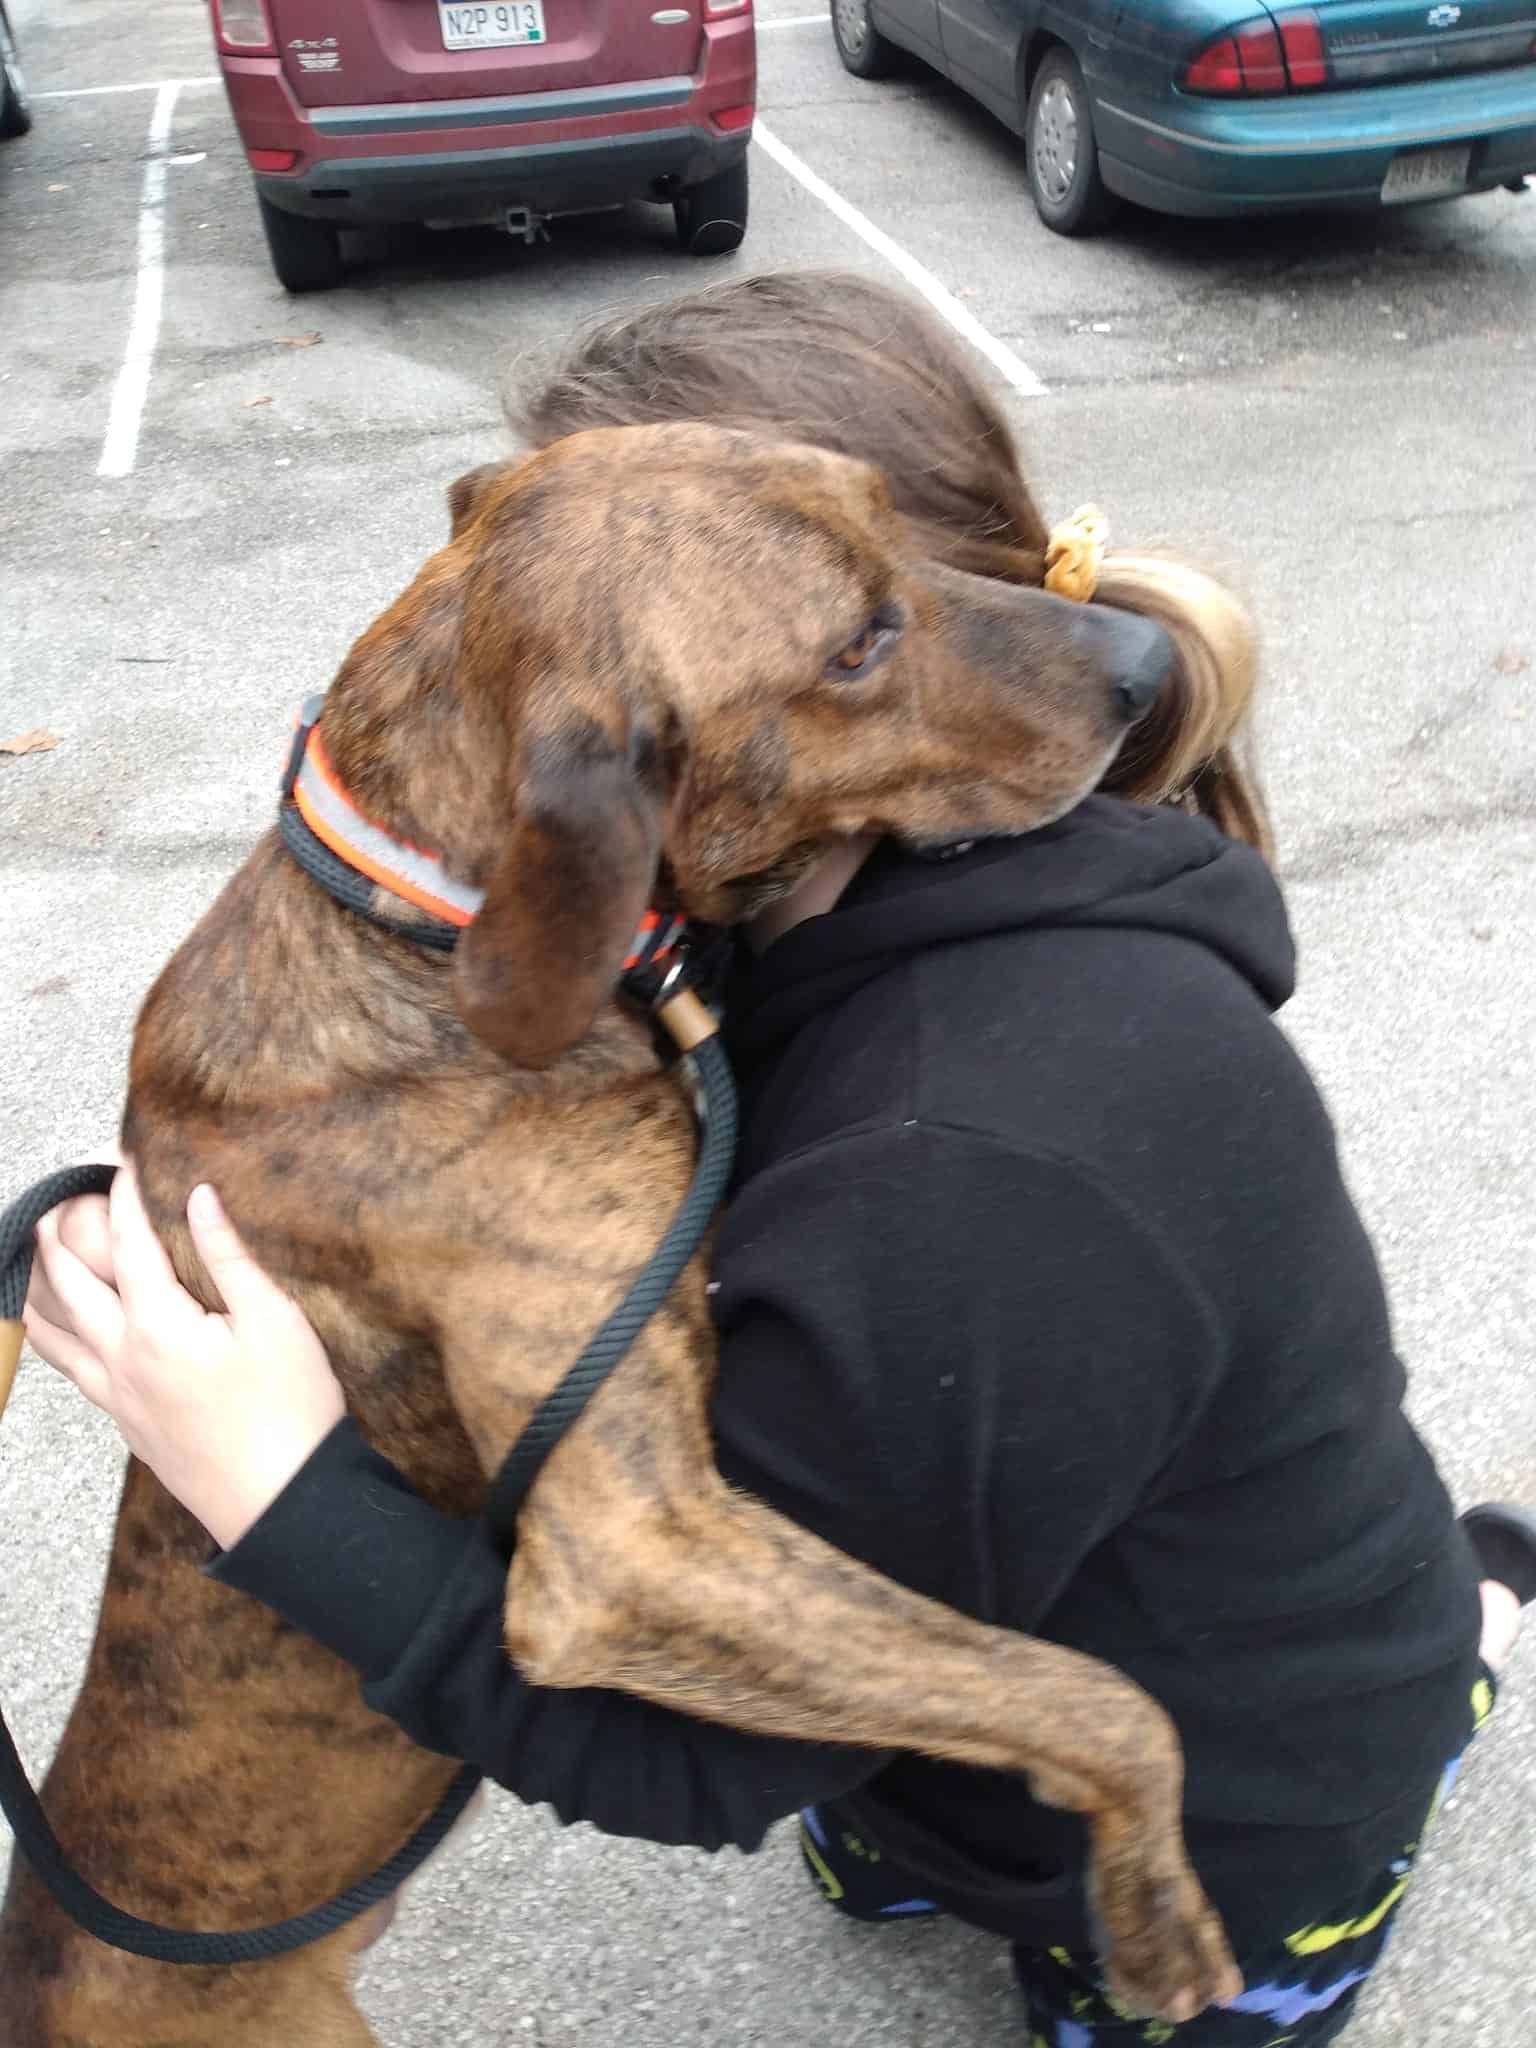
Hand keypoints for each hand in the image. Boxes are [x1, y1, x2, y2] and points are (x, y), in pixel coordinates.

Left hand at [23, 1168, 345, 1549]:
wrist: (281, 1502)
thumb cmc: (290, 1408)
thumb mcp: (274, 1321)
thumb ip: (229, 1256)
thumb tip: (200, 1197)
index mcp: (159, 1325)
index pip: (129, 1242)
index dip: (123, 1196)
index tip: (122, 1162)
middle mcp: (122, 1357)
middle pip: (70, 1284)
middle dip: (61, 1236)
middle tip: (59, 1202)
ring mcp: (117, 1395)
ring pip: (54, 1334)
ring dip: (41, 1289)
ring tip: (36, 1259)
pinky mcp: (125, 1424)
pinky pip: (70, 1372)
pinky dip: (52, 1339)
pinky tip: (61, 1333)